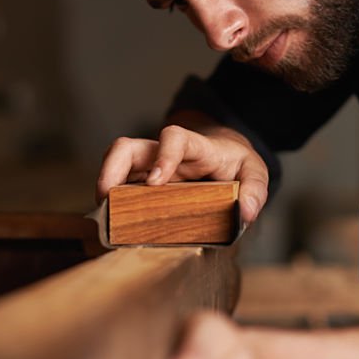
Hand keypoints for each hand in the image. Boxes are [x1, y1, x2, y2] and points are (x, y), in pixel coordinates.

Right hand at [96, 123, 268, 223]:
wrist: (224, 155)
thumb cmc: (235, 164)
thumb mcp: (254, 173)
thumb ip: (255, 190)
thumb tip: (247, 213)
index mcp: (196, 148)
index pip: (175, 138)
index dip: (163, 156)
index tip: (155, 181)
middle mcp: (165, 153)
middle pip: (128, 148)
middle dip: (111, 169)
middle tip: (107, 199)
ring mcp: (149, 166)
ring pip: (115, 162)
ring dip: (104, 184)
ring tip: (104, 213)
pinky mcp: (141, 180)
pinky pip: (118, 182)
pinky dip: (110, 199)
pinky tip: (112, 220)